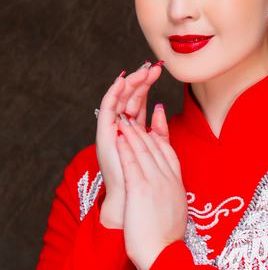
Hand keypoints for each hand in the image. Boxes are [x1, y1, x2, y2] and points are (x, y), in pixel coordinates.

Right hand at [96, 61, 164, 227]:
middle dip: (142, 80)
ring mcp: (111, 131)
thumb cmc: (146, 181)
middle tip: (154, 66)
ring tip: (143, 69)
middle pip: (130, 98)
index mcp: (133, 132)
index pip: (139, 102)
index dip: (148, 85)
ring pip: (119, 99)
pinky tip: (124, 80)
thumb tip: (160, 108)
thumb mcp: (158, 150)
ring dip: (131, 82)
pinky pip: (107, 108)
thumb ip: (159, 130)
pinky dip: (114, 92)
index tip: (160, 70)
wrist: (133, 203)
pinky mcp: (105, 135)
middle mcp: (120, 129)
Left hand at [116, 111, 187, 269]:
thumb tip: (167, 196)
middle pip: (156, 148)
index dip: (161, 135)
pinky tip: (120, 137)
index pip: (169, 153)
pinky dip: (126, 148)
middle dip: (143, 129)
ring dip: (133, 133)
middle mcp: (168, 180)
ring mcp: (155, 183)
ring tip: (124, 120)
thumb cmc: (166, 241)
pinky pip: (132, 163)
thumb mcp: (175, 213)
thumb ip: (171, 198)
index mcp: (177, 185)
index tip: (153, 123)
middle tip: (133, 114)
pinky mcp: (140, 190)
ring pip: (143, 151)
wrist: (163, 255)